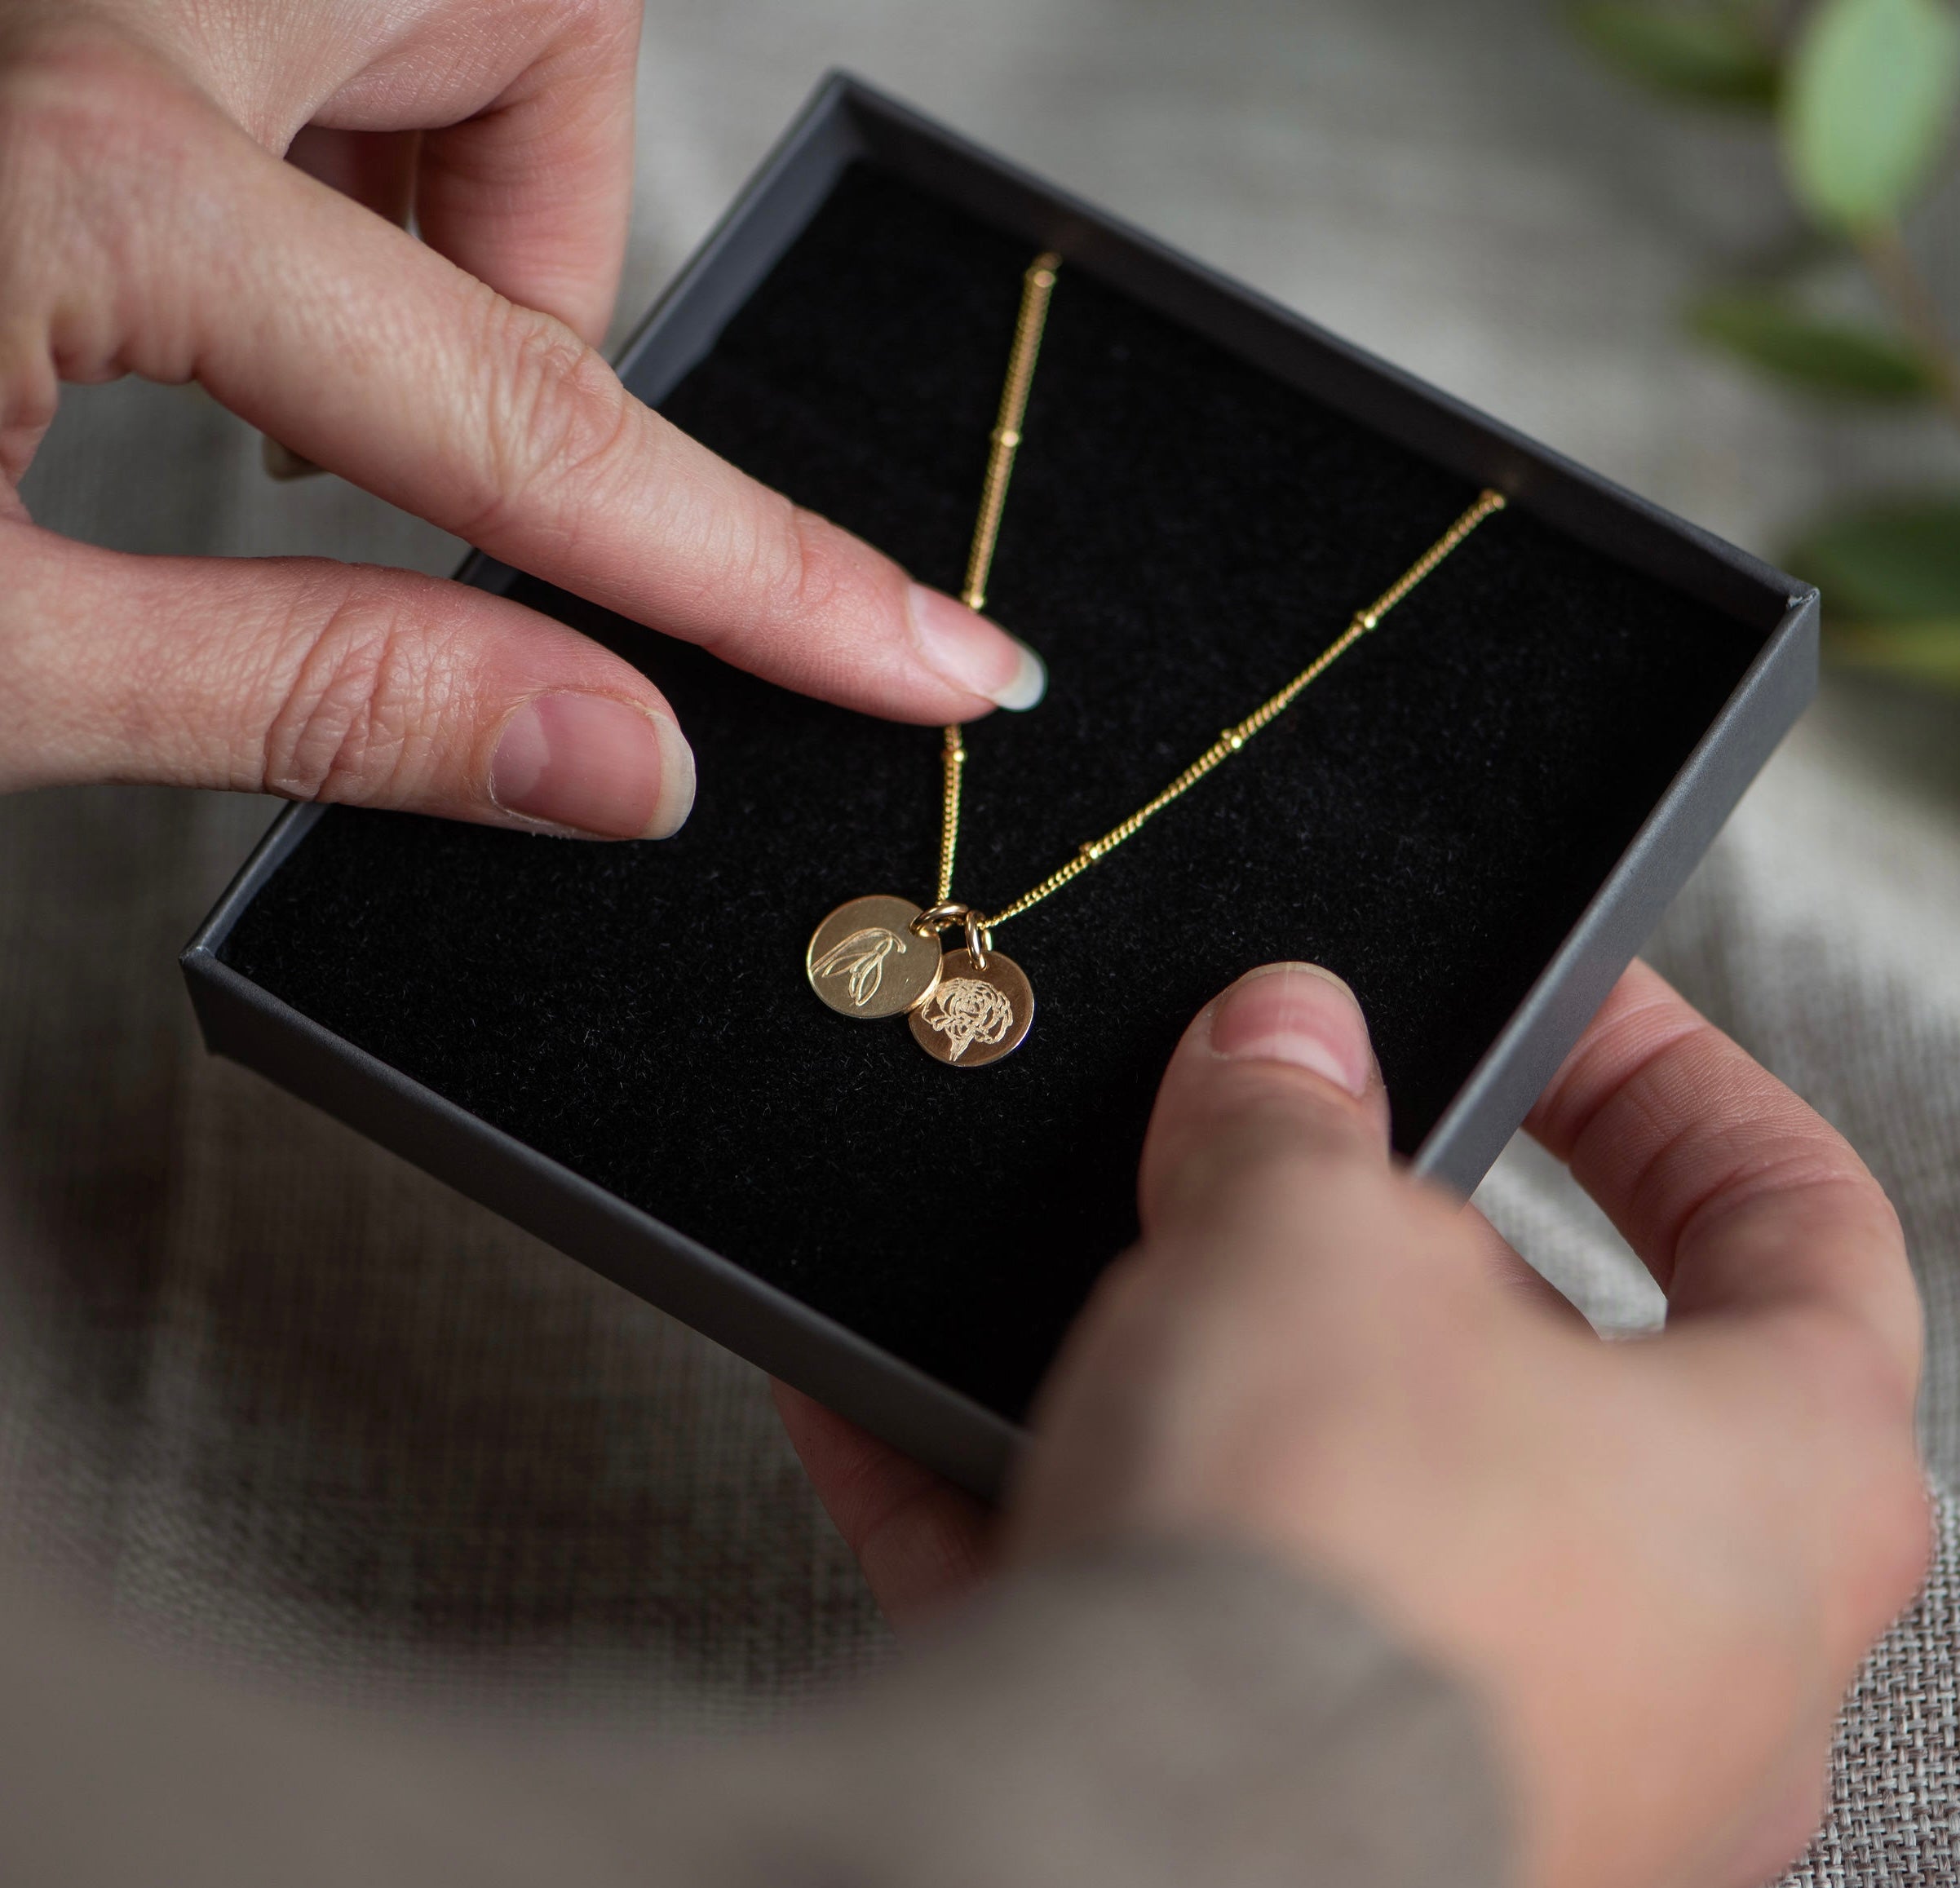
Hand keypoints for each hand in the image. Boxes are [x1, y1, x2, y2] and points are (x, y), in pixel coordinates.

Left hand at [0, 0, 1038, 832]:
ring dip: (450, 163)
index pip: (530, 409)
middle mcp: (68, 5)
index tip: (928, 656)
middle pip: (528, 0)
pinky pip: (267, 8)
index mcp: (63, 171)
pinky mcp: (14, 35)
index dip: (761, 567)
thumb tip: (623, 763)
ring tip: (331, 364)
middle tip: (488, 404)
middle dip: (569, 214)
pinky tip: (226, 294)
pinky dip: (324, 137)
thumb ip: (314, 697)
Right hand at [777, 959, 1929, 1887]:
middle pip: (1545, 1381)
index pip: (1797, 1220)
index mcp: (1780, 1485)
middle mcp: (1686, 1661)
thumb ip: (1294, 1119)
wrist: (1150, 1866)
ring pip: (1350, 1515)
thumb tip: (1279, 1047)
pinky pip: (1194, 1631)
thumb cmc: (1344, 1572)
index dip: (1670, 1081)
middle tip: (1280, 1162)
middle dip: (1385, 1250)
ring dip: (1203, 1389)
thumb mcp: (1303, 1236)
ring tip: (1074, 1288)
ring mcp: (1506, 1764)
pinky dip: (1072, 1517)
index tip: (1566, 1016)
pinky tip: (913, 1434)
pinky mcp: (1323, 1826)